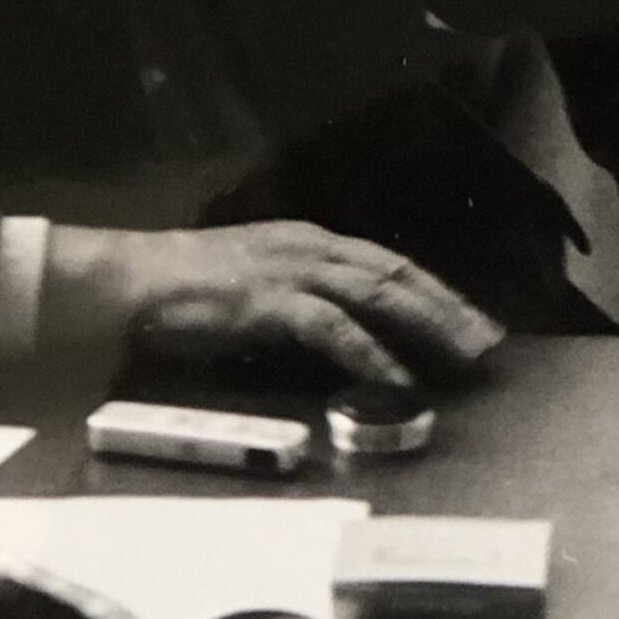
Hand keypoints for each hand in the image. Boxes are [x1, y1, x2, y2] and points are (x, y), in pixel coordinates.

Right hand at [48, 220, 503, 385]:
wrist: (129, 282)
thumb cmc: (184, 291)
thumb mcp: (256, 284)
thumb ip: (299, 299)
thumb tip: (343, 334)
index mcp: (308, 241)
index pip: (388, 262)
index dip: (434, 289)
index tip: (470, 316)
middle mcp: (309, 247)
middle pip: (397, 274)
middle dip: (448, 307)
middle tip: (489, 339)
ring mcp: (291, 271)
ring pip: (379, 294)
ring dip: (427, 325)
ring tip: (462, 355)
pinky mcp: (269, 302)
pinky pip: (335, 330)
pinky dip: (372, 354)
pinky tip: (399, 377)